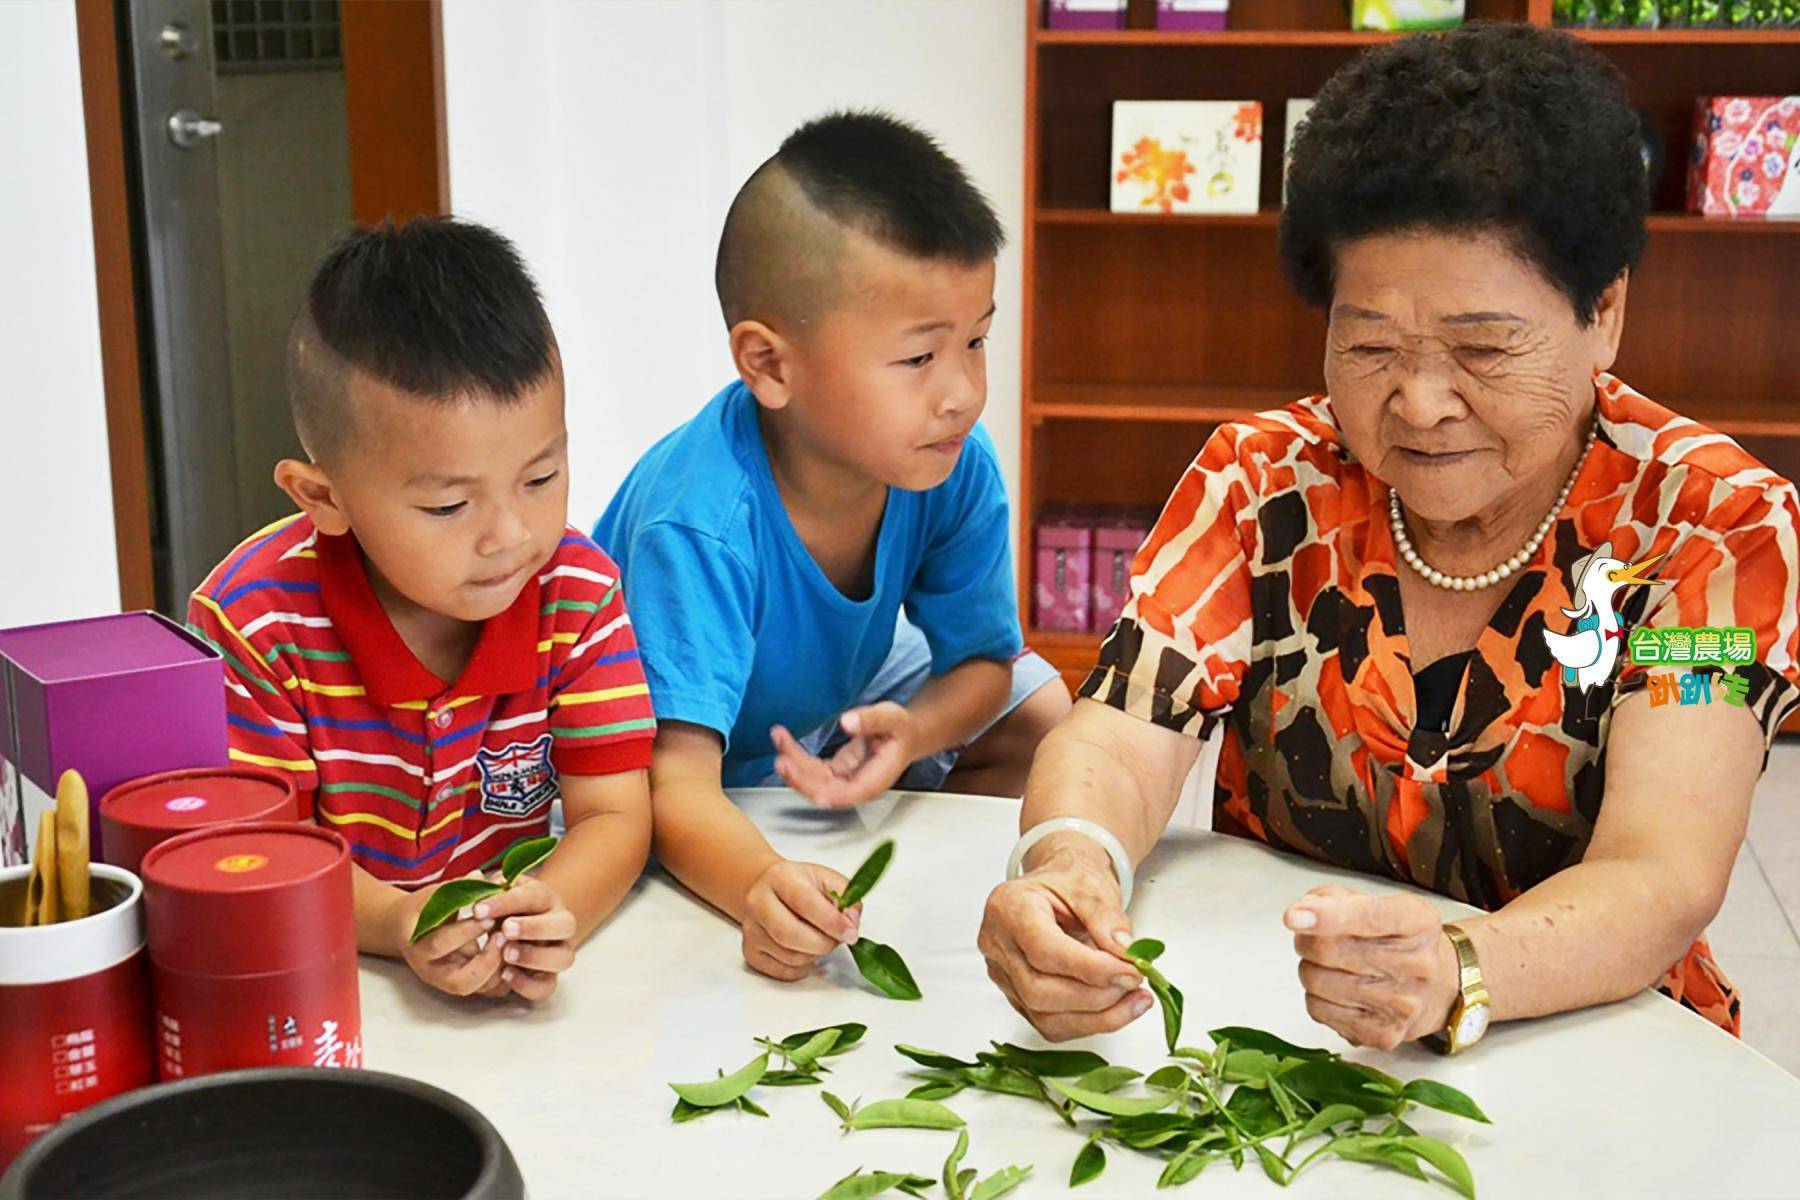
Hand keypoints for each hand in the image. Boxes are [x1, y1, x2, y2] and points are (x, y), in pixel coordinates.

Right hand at [394, 877, 506, 998]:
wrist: (409, 930)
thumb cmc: (422, 909)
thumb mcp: (431, 895)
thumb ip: (454, 888)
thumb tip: (479, 877)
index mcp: (418, 947)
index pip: (440, 945)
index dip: (466, 931)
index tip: (487, 917)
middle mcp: (432, 972)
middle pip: (461, 982)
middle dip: (487, 961)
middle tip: (504, 936)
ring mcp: (448, 982)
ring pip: (478, 990)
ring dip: (500, 969)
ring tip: (512, 942)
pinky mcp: (465, 984)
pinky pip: (489, 991)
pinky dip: (505, 976)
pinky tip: (515, 952)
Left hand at [473, 876, 577, 1002]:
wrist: (517, 928)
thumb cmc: (505, 908)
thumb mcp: (499, 892)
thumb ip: (491, 889)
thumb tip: (479, 883)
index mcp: (547, 898)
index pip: (534, 896)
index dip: (506, 903)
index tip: (479, 910)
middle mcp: (559, 924)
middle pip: (566, 925)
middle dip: (534, 927)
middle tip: (505, 929)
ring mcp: (557, 952)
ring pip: (564, 958)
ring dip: (535, 956)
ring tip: (506, 954)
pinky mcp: (548, 978)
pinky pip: (547, 987)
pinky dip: (528, 984)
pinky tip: (506, 974)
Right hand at [741, 859, 859, 980]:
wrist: (769, 890)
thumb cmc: (802, 886)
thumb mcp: (828, 880)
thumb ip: (847, 898)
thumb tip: (850, 924)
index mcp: (780, 877)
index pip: (805, 902)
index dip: (831, 922)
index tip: (851, 933)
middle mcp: (759, 902)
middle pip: (790, 934)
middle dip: (823, 943)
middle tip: (838, 939)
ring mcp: (751, 929)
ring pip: (790, 957)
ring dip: (815, 954)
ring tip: (820, 938)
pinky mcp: (751, 953)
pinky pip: (784, 972)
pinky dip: (804, 967)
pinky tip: (806, 949)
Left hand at [771, 702, 917, 808]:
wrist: (903, 736)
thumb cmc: (900, 730)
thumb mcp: (892, 718)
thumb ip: (871, 720)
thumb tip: (847, 722)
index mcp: (876, 779)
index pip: (851, 793)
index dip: (832, 795)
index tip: (812, 788)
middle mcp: (857, 786)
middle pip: (825, 791)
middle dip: (801, 778)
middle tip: (782, 759)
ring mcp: (843, 782)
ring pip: (813, 781)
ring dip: (793, 765)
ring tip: (779, 739)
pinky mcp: (834, 774)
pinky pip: (810, 771)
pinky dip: (796, 758)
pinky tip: (784, 741)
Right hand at [977, 839, 1147, 1041]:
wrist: (1058, 889)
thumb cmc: (1069, 883)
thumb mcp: (1091, 885)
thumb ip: (1107, 918)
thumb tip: (1125, 952)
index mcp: (1008, 907)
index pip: (1044, 950)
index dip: (1090, 968)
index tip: (1131, 972)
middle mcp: (997, 944)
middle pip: (1039, 990)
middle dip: (1095, 996)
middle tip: (1135, 984)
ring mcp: (1003, 975)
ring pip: (1044, 1017)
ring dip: (1097, 1017)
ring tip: (1135, 999)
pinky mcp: (1017, 998)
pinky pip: (1050, 1025)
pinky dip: (1089, 1023)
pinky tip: (1117, 1009)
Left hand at [1285, 884, 1459, 1050]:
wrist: (1437, 987)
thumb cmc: (1396, 939)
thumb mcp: (1375, 901)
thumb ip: (1334, 898)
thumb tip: (1300, 915)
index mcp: (1416, 921)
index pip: (1368, 916)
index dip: (1327, 916)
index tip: (1293, 917)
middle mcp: (1417, 964)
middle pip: (1330, 950)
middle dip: (1307, 941)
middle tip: (1314, 939)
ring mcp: (1403, 1004)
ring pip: (1317, 981)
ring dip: (1310, 969)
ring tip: (1331, 966)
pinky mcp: (1384, 1034)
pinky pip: (1318, 1010)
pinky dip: (1317, 997)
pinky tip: (1338, 991)